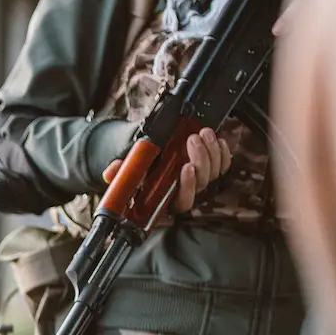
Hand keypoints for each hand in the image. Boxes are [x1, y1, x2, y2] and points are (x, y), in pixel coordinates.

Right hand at [102, 127, 233, 213]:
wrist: (152, 153)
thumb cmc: (141, 165)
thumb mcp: (129, 169)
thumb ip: (121, 172)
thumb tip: (112, 172)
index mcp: (167, 198)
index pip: (183, 201)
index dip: (188, 186)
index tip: (186, 167)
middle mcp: (186, 192)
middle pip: (203, 183)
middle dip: (201, 159)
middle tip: (191, 140)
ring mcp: (201, 181)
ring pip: (215, 171)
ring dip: (211, 151)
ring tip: (202, 133)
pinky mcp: (212, 169)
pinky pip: (224, 164)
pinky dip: (222, 151)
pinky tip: (215, 140)